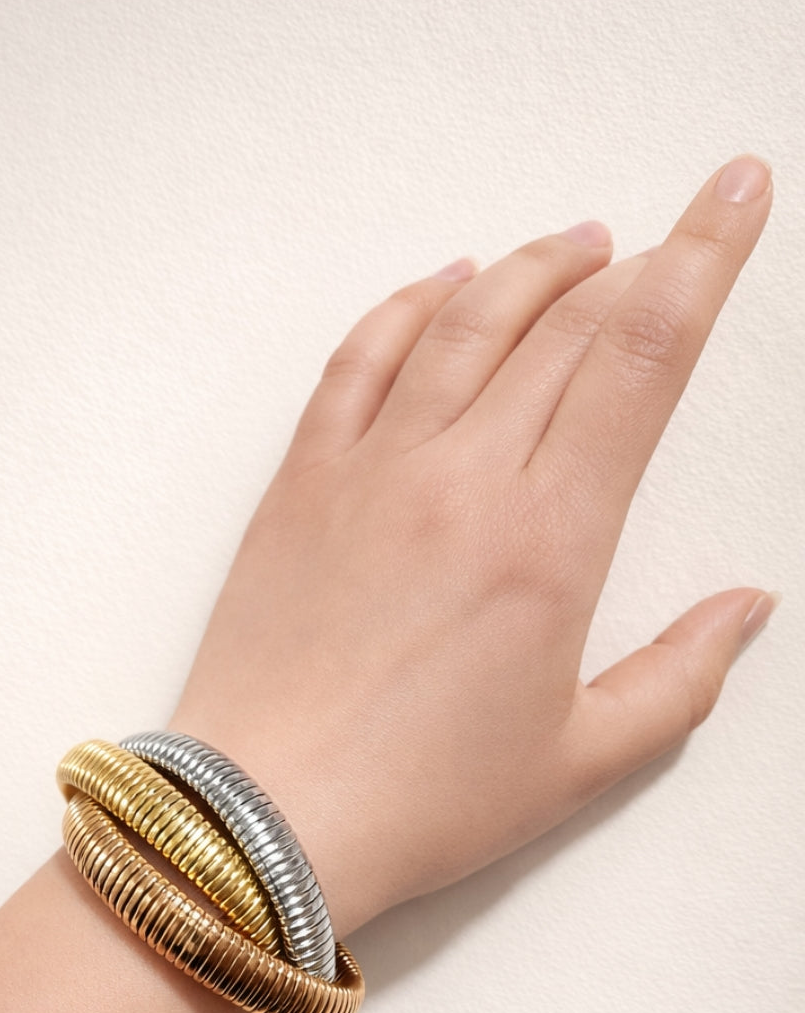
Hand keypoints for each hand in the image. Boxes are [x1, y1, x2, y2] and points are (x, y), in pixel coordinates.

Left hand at [170, 156, 774, 937]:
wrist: (265, 818)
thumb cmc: (417, 803)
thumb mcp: (580, 760)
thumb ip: (679, 677)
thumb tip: (746, 608)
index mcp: (548, 541)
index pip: (643, 358)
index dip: (703, 260)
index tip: (736, 195)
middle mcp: (462, 480)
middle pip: (565, 327)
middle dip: (632, 267)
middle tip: (667, 244)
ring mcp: (372, 469)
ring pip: (465, 320)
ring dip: (532, 268)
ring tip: (579, 244)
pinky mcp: (302, 481)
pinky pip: (360, 357)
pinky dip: (409, 305)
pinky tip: (445, 286)